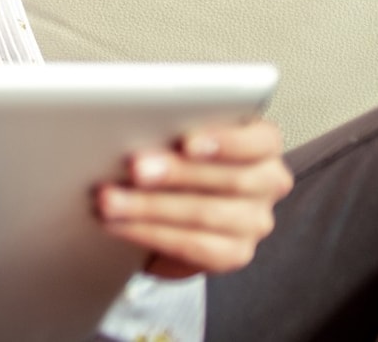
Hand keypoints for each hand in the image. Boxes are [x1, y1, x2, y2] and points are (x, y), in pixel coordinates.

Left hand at [97, 118, 293, 277]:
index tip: (187, 142)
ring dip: (151, 207)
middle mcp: (266, 182)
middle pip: (232, 179)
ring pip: (207, 215)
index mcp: (261, 144)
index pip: (261, 140)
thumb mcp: (174, 132)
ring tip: (110, 199)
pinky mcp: (234, 253)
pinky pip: (192, 246)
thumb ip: (168, 125)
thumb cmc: (174, 154)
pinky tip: (119, 224)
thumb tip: (129, 124)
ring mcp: (254, 221)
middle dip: (177, 173)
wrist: (170, 206)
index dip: (226, 141)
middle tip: (135, 168)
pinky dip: (148, 233)